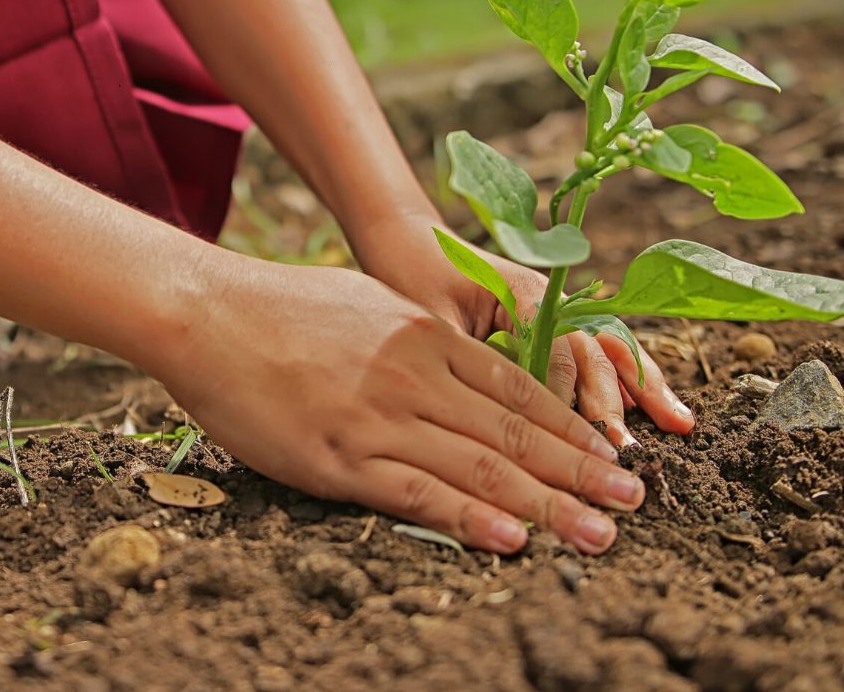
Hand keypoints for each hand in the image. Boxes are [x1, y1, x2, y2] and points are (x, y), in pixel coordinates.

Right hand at [155, 258, 644, 554]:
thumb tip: (459, 363)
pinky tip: (512, 540)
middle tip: (633, 502)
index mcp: (425, 335)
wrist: (209, 312)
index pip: (517, 390)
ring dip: (548, 504)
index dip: (571, 427)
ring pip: (479, 468)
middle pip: (515, 433)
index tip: (610, 455)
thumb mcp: (369, 304)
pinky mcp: (337, 457)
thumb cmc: (285, 306)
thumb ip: (420, 338)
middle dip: (580, 471)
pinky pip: (415, 493)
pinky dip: (469, 519)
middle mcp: (415, 375)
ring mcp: (378, 417)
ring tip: (599, 533)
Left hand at [350, 213, 693, 446]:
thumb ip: (469, 360)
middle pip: (592, 351)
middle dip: (614, 402)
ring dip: (641, 386)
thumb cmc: (412, 276)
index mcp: (522, 293)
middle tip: (628, 452)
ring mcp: (555, 307)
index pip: (557, 353)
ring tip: (680, 424)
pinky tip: (658, 406)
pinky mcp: (551, 320)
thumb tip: (495, 418)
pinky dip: (628, 376)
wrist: (407, 239)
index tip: (577, 445)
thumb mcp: (432, 320)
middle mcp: (549, 298)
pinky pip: (597, 349)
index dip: (566, 400)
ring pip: (608, 348)